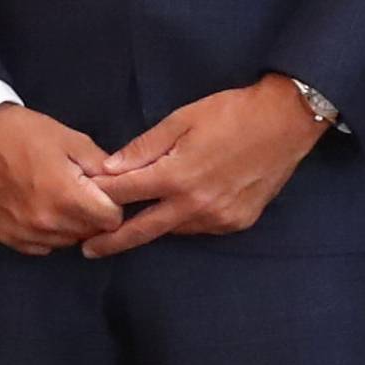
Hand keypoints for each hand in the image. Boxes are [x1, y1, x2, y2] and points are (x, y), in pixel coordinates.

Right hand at [0, 102, 122, 254]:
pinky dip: (46, 233)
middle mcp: (47, 222)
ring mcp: (24, 232)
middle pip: (90, 233)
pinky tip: (39, 209)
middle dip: (92, 215)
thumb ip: (101, 166)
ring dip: (70, 225)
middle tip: (79, 191)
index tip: (102, 192)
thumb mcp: (71, 139)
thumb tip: (120, 184)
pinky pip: (41, 246)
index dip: (112, 205)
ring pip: (67, 242)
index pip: (111, 221)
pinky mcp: (7, 236)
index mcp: (67, 197)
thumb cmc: (25, 132)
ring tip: (57, 198)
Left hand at [80, 76, 325, 257]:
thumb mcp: (182, 120)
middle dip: (113, 241)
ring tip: (129, 227)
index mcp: (177, 177)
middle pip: (144, 230)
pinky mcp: (237, 223)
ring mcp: (218, 219)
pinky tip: (177, 210)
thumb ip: (144, 147)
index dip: (100, 199)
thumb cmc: (231, 114)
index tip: (79, 205)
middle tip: (88, 250)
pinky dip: (183, 221)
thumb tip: (110, 168)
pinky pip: (200, 227)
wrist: (286, 122)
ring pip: (174, 230)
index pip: (125, 195)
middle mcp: (195, 205)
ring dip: (152, 227)